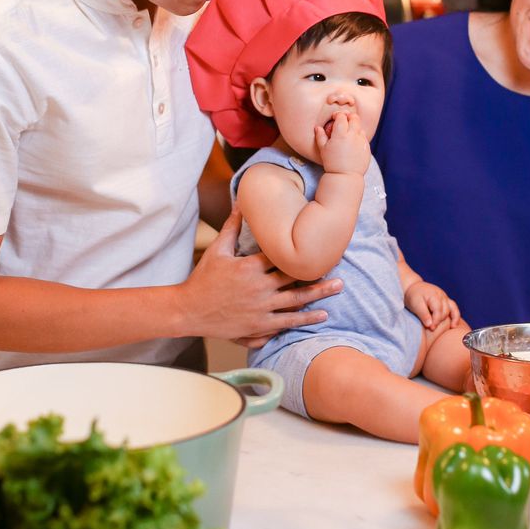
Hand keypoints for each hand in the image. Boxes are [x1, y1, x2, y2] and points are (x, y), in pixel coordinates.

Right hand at [181, 209, 342, 341]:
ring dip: (319, 294)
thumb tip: (241, 204)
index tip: (319, 246)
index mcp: (250, 267)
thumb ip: (231, 227)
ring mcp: (260, 308)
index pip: (281, 256)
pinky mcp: (259, 325)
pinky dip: (306, 318)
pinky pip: (286, 322)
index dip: (301, 251)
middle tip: (341, 268)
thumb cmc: (202, 279)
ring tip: (338, 288)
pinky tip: (322, 314)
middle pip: (294, 278)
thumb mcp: (217, 250)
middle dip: (318, 274)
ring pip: (296, 300)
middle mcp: (259, 287)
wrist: (189, 310)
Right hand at [314, 110, 370, 175]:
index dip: (338, 115)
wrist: (345, 176)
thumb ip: (320, 136)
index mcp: (340, 134)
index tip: (335, 118)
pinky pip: (364, 137)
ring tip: (348, 133)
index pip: (341, 117)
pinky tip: (353, 143)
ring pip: (360, 127)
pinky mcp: (367, 148)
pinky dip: (359, 136)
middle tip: (344, 120)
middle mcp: (353, 135)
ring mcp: (361, 141)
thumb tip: (317, 127)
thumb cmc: (332, 163)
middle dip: (349, 116)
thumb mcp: (323, 149)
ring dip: (354, 127)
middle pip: (354, 118)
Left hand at [404, 279, 459, 329]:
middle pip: (445, 311)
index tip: (431, 328)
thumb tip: (430, 325)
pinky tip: (453, 325)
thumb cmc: (413, 296)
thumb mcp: (415, 304)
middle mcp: (442, 296)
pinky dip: (455, 316)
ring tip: (450, 328)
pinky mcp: (446, 300)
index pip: (438, 310)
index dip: (436, 321)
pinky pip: (454, 308)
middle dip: (440, 321)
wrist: (413, 287)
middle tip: (432, 329)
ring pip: (452, 309)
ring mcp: (445, 297)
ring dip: (451, 319)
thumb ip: (423, 314)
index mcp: (434, 295)